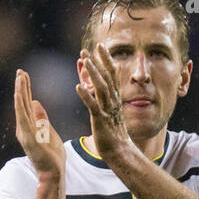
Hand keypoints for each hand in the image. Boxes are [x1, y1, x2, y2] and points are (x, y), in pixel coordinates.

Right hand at [14, 69, 64, 179]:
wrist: (53, 173)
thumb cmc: (52, 157)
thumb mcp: (48, 132)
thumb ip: (41, 118)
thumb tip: (36, 101)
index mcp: (29, 127)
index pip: (26, 104)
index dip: (25, 89)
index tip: (24, 76)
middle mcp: (24, 128)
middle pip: (22, 103)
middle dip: (21, 86)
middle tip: (20, 71)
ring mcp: (25, 132)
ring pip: (21, 107)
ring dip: (19, 91)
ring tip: (19, 77)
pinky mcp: (29, 137)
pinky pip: (23, 117)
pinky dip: (20, 104)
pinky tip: (18, 93)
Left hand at [76, 45, 130, 160]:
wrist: (120, 152)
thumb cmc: (114, 133)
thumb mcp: (112, 111)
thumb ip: (108, 98)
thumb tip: (103, 87)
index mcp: (115, 98)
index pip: (112, 74)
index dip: (106, 59)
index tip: (100, 46)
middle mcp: (112, 101)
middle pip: (106, 77)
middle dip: (97, 62)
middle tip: (87, 49)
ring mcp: (107, 110)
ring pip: (101, 88)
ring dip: (93, 73)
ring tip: (85, 60)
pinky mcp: (101, 121)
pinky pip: (93, 106)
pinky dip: (86, 96)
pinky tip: (78, 87)